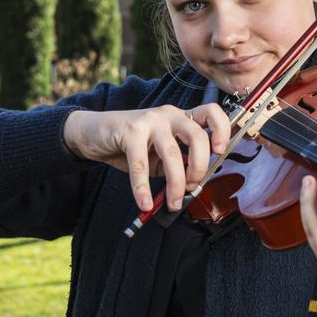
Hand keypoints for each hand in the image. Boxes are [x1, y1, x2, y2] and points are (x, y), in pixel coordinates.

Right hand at [63, 104, 230, 211]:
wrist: (94, 133)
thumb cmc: (131, 145)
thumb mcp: (160, 154)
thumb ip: (178, 163)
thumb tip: (194, 187)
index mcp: (182, 117)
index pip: (212, 113)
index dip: (222, 130)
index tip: (220, 153)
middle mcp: (169, 114)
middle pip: (197, 136)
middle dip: (199, 167)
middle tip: (192, 186)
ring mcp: (149, 120)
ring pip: (171, 153)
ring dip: (175, 184)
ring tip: (172, 203)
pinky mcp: (129, 131)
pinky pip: (140, 164)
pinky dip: (142, 188)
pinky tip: (144, 203)